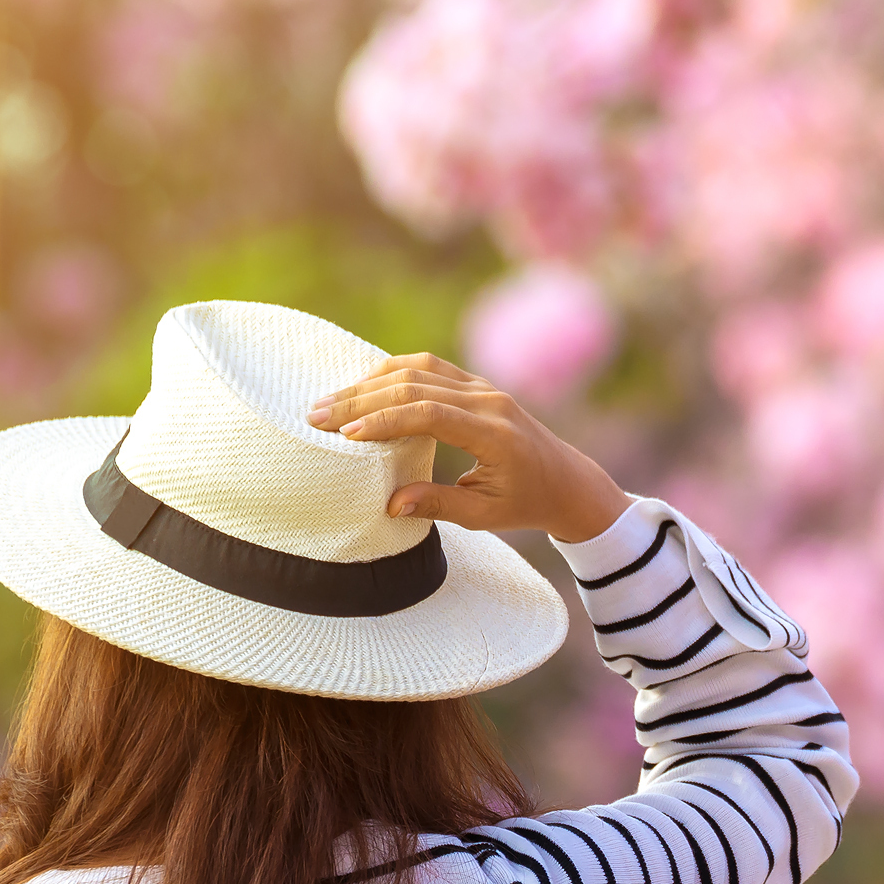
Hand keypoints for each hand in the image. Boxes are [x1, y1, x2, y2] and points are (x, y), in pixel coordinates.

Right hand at [305, 353, 630, 543]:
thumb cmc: (526, 503)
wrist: (566, 482)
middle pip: (416, 386)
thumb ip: (439, 504)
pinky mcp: (476, 385)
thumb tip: (390, 504)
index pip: (430, 415)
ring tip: (330, 403)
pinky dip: (392, 373)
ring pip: (418, 370)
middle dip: (362, 400)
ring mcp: (483, 388)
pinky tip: (362, 387)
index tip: (347, 434)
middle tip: (317, 416)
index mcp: (494, 434)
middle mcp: (489, 402)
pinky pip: (429, 368)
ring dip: (370, 383)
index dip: (385, 420)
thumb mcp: (485, 515)